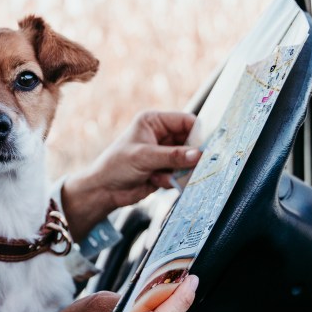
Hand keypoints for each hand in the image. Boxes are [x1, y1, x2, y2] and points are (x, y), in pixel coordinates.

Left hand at [61, 111, 200, 235]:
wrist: (104, 190)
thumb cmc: (116, 166)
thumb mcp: (144, 157)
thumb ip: (172, 156)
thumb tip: (198, 154)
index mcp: (154, 121)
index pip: (185, 121)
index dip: (198, 133)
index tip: (206, 148)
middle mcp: (161, 135)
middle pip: (190, 141)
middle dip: (190, 156)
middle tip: (191, 166)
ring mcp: (164, 153)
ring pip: (188, 159)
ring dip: (179, 170)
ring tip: (162, 175)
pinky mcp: (166, 169)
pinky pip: (181, 173)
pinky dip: (173, 179)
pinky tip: (156, 181)